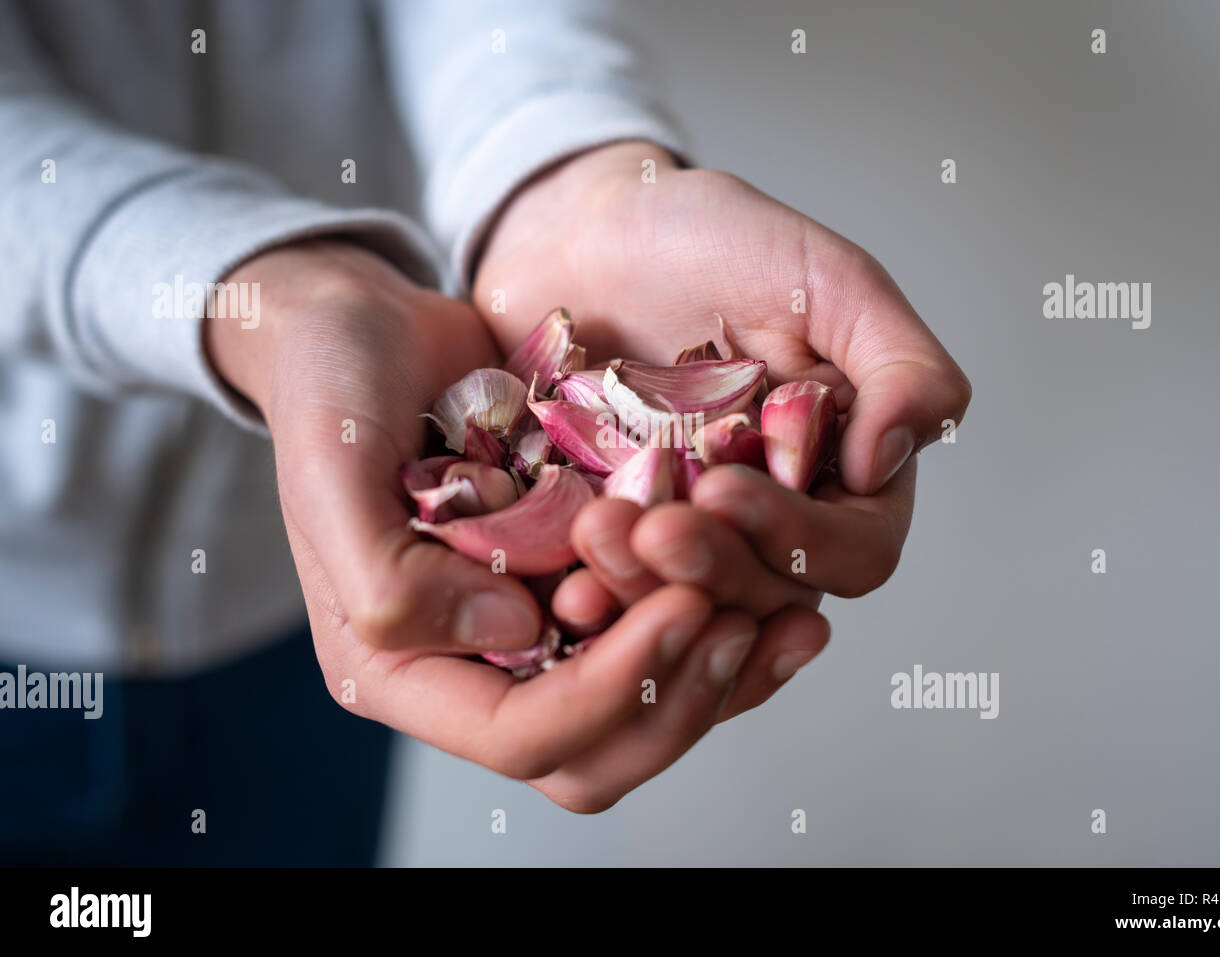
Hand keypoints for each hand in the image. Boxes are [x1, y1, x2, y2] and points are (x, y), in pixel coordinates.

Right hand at [203, 239, 823, 810]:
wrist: (366, 327)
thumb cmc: (333, 390)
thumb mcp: (334, 470)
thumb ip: (395, 579)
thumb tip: (513, 632)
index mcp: (402, 667)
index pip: (524, 734)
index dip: (610, 692)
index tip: (683, 607)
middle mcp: (476, 667)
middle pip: (597, 753)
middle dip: (678, 700)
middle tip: (747, 623)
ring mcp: (534, 627)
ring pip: (644, 710)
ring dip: (720, 677)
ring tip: (794, 620)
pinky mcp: (580, 581)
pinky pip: (660, 636)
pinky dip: (724, 623)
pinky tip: (785, 589)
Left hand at [474, 141, 968, 639]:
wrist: (584, 228)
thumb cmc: (716, 240)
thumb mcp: (829, 280)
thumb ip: (899, 365)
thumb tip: (889, 462)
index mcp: (839, 470)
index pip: (854, 550)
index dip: (799, 539)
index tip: (725, 490)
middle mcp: (768, 518)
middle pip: (766, 593)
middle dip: (713, 569)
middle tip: (655, 530)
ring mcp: (685, 536)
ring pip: (685, 608)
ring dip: (646, 590)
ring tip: (598, 535)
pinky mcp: (609, 538)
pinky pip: (604, 591)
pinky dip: (588, 594)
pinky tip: (560, 586)